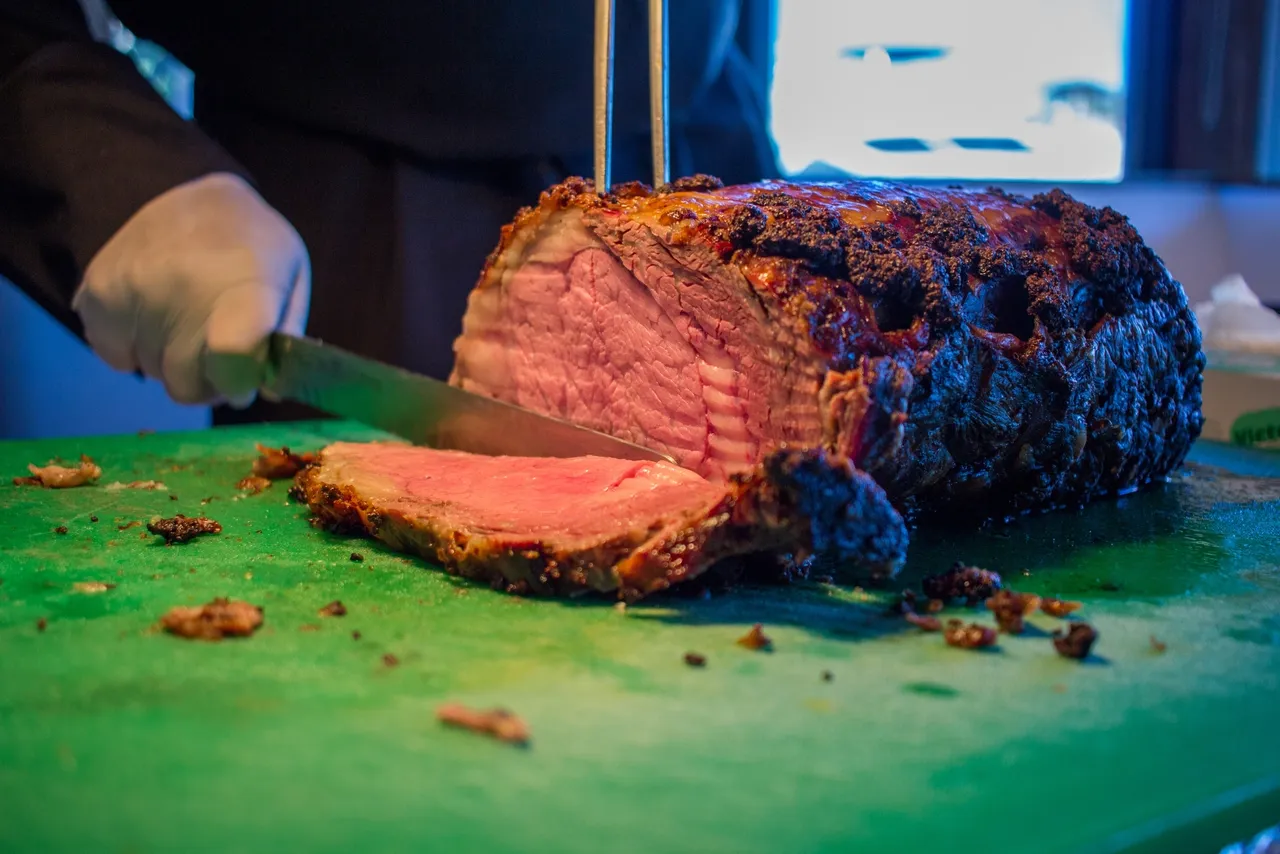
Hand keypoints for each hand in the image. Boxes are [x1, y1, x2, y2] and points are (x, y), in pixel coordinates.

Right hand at [73, 172, 310, 406]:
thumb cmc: (253, 246)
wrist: (191, 191)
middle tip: (218, 356)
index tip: (240, 382)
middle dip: (206, 384)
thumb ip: (284, 340)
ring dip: (171, 364)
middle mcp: (183, 288)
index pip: (231, 352)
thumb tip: (264, 391)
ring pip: (151, 375)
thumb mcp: (290, 280)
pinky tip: (154, 319)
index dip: (234, 382)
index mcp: (245, 286)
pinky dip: (133, 350)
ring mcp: (133, 291)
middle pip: (185, 384)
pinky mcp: (97, 292)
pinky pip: (114, 359)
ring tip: (188, 323)